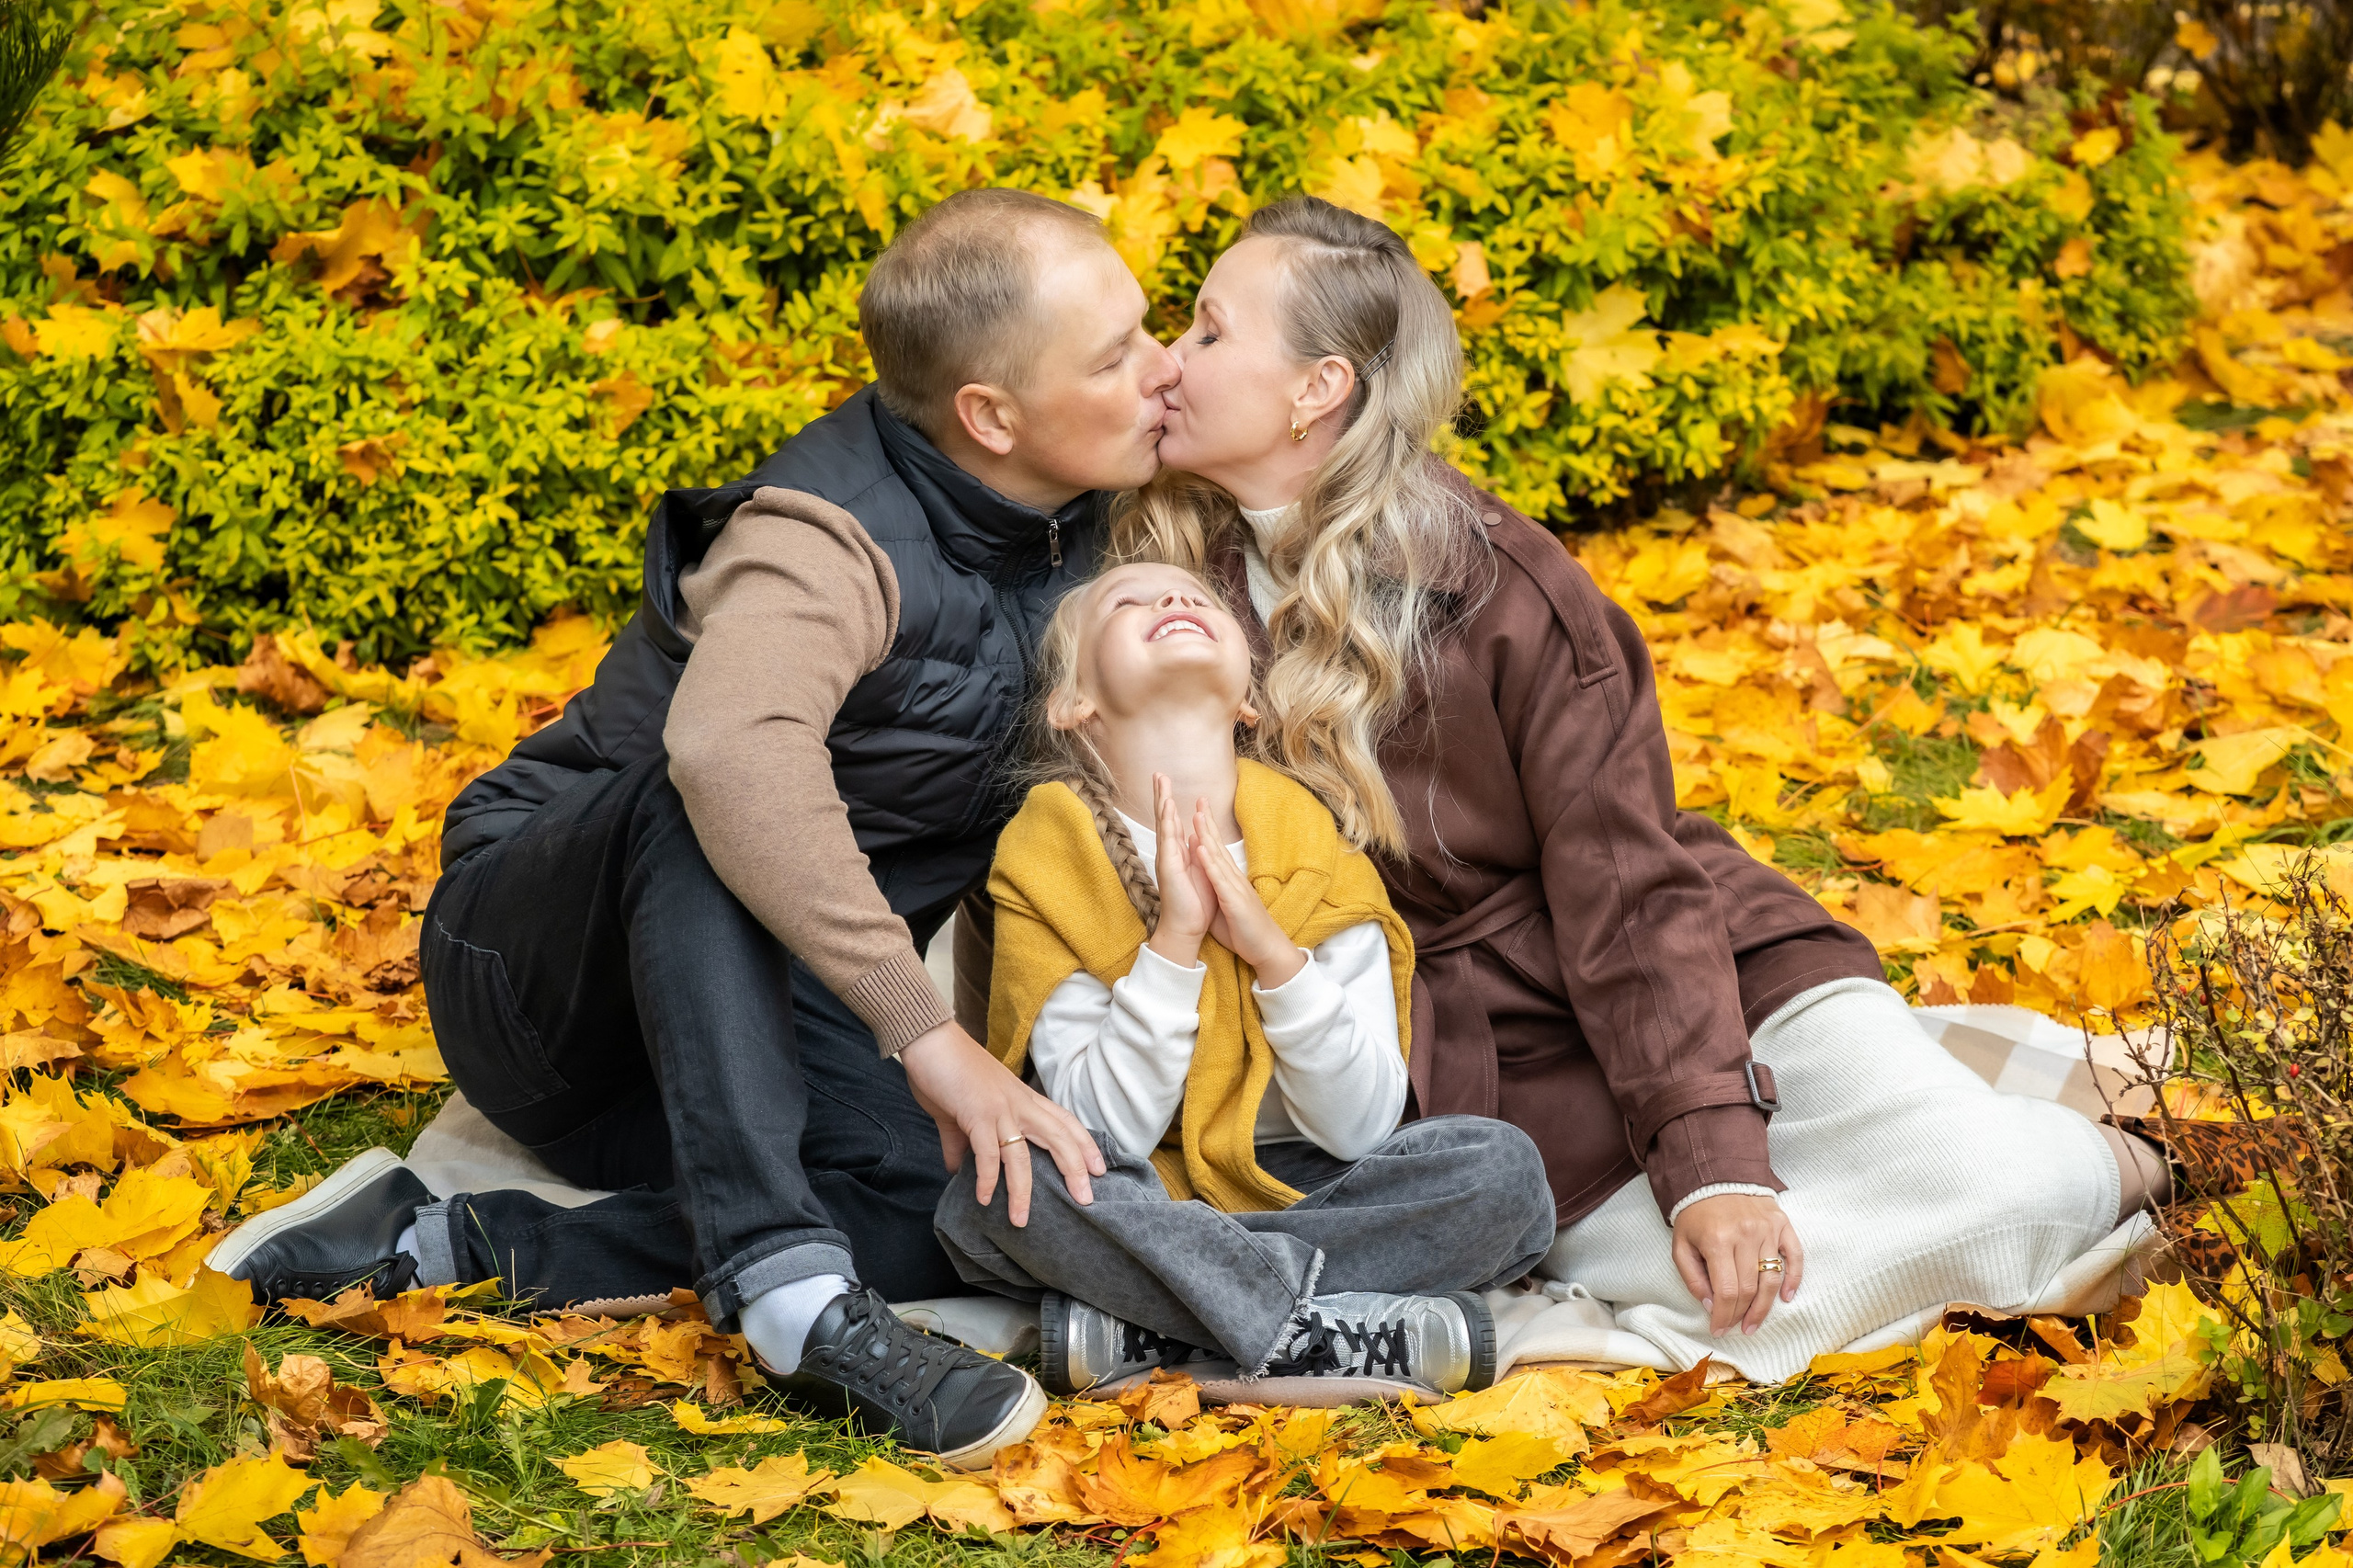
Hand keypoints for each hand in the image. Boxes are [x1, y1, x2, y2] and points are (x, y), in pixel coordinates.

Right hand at [897, 1020, 1104, 1226]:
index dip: (1084, 1144)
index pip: (1064, 1121)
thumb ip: (962, 1143)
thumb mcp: (961, 1111)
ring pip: (1022, 1155)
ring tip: (1020, 1220)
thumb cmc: (947, 1070)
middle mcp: (1018, 1104)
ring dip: (1023, 1191)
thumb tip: (958, 1170)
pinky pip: (988, 1153)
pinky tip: (984, 1199)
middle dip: (1074, 1168)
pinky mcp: (976, 1114)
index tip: (1099, 1168)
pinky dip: (988, 1179)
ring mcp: (999, 1109)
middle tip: (1086, 1198)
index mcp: (1022, 1099)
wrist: (930, 1041)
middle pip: (1058, 1138)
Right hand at [1146, 773, 1213, 967]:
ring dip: (1163, 802)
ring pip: (1164, 825)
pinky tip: (1167, 808)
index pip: (1172, 823)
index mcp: (1178, 854)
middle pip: (1164, 818)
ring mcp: (1167, 859)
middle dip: (1162, 795)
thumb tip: (1195, 836)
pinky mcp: (1169, 868)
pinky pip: (1168, 841)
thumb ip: (1195, 854)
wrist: (1187, 928)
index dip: (1169, 803)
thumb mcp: (1198, 872)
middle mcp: (1169, 854)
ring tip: (1161, 782)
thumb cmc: (1194, 903)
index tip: (1167, 783)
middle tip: (1158, 773)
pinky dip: (1168, 823)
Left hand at [1191, 799, 1303, 987]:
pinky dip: (1209, 863)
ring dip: (1207, 835)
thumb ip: (1215, 892)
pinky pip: (1219, 880)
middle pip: (1218, 845)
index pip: (1217, 849)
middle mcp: (1233, 878)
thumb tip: (1205, 883)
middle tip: (1199, 798)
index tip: (1197, 810)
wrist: (1266, 949)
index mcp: (1229, 880)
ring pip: (1218, 857)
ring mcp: (1235, 888)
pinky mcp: (1234, 901)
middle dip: (1207, 822)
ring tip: (1197, 814)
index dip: (1207, 829)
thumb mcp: (1225, 908)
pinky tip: (1201, 848)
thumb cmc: (1245, 931)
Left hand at [1671, 1193, 1803, 1335]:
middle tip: (1736, 1328)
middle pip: (1750, 1288)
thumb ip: (1692, 1277)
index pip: (1727, 1290)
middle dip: (1741, 1315)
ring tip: (1754, 1323)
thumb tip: (1710, 1305)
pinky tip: (1786, 1297)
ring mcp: (1767, 1229)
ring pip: (1772, 1278)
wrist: (1715, 1177)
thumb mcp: (1681, 1245)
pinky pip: (1795, 1256)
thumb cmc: (1696, 1216)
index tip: (1718, 1329)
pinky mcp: (1782, 1224)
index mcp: (1718, 1240)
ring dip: (1765, 1307)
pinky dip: (1794, 1279)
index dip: (1723, 1315)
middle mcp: (1746, 1234)